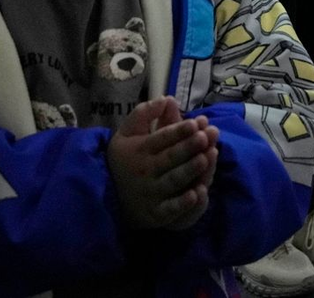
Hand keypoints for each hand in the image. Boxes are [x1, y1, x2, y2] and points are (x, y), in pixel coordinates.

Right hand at [107, 97, 220, 231]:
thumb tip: (167, 98)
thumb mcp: (127, 132)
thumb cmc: (127, 157)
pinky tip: (197, 194)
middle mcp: (145, 171)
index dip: (178, 130)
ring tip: (204, 159)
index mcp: (140, 149)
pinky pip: (169, 210)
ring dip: (189, 170)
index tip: (195, 122)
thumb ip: (144, 113)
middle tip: (204, 137)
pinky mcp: (155, 214)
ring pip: (172, 181)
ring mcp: (150, 193)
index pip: (161, 138)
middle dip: (188, 147)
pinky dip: (182, 204)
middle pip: (169, 158)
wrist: (109, 196)